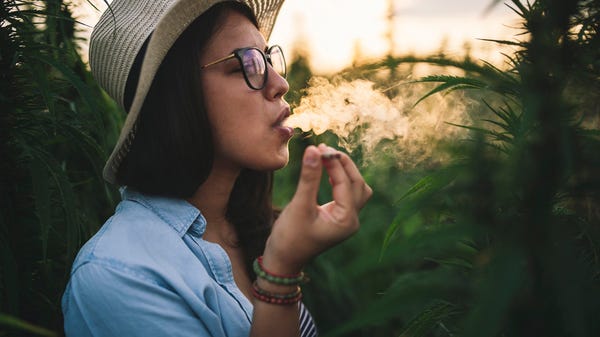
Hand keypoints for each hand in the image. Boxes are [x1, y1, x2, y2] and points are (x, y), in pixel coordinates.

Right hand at [263, 144, 372, 273]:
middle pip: (357, 183)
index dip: (334, 163)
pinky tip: (325, 171)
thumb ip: (308, 177)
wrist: (282, 261)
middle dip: (342, 164)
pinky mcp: (338, 218)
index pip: (346, 183)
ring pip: (356, 188)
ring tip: (326, 157)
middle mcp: (352, 220)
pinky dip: (339, 179)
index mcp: (346, 220)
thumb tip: (313, 150)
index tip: (318, 147)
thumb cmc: (289, 237)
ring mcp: (346, 220)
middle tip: (323, 149)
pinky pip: (346, 193)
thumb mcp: (299, 206)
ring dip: (344, 171)